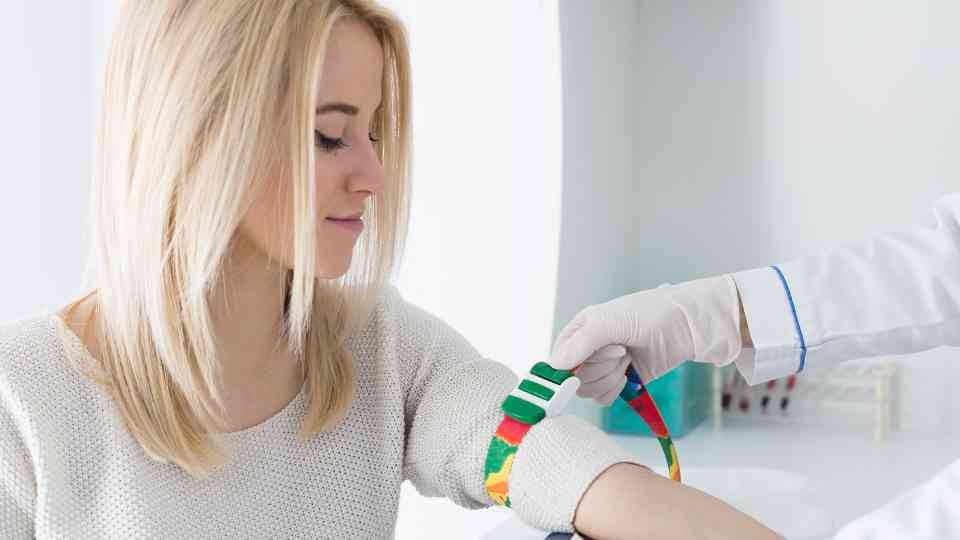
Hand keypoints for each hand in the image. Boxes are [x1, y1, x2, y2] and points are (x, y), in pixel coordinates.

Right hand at [550, 275, 743, 405]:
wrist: (688, 327)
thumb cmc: (652, 314)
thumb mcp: (613, 321)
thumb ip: (582, 342)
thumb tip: (556, 365)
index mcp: (581, 328)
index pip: (559, 357)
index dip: (574, 364)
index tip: (595, 357)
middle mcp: (589, 348)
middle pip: (573, 378)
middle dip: (600, 368)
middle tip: (621, 351)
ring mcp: (604, 366)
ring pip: (588, 390)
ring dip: (610, 378)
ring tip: (628, 359)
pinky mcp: (619, 381)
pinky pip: (602, 398)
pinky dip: (615, 390)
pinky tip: (629, 375)